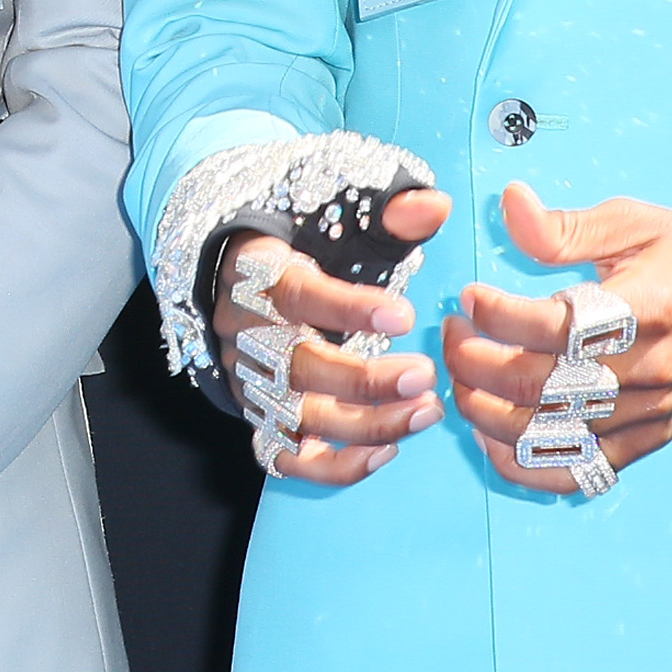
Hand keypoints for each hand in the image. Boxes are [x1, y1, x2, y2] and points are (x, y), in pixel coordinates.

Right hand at [206, 185, 450, 489]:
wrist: (235, 278)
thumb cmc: (300, 244)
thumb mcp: (336, 216)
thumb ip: (387, 212)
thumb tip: (436, 206)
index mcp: (257, 275)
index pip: (296, 295)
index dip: (348, 309)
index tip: (404, 316)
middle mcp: (246, 335)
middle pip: (296, 368)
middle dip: (363, 380)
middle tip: (426, 376)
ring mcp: (251, 384)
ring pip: (298, 419)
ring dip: (365, 425)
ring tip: (427, 412)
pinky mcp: (261, 419)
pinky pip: (289, 458)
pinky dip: (335, 465)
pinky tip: (387, 452)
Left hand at [442, 184, 671, 487]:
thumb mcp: (637, 222)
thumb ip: (566, 225)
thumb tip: (508, 202)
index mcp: (645, 307)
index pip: (552, 327)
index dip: (494, 315)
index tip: (467, 296)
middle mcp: (650, 368)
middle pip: (539, 386)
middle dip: (473, 363)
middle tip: (450, 335)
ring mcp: (651, 412)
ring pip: (550, 434)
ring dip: (485, 412)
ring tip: (461, 377)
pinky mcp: (652, 440)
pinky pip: (580, 471)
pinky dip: (525, 465)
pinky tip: (491, 435)